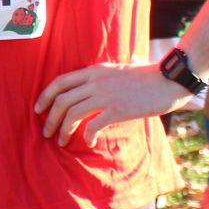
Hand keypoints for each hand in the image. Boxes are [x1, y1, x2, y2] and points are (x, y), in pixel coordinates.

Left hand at [35, 63, 194, 144]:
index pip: (60, 82)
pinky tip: (89, 142)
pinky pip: (93, 126)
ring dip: (63, 130)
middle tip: (46, 132)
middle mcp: (95, 81)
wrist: (170, 79)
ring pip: (72, 114)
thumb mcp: (121, 66)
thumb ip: (108, 72)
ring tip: (61, 141)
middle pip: (62, 101)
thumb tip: (105, 73)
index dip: (45, 96)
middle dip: (50, 119)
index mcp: (94, 70)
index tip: (38, 109)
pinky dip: (87, 136)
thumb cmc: (149, 75)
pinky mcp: (118, 109)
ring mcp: (106, 95)